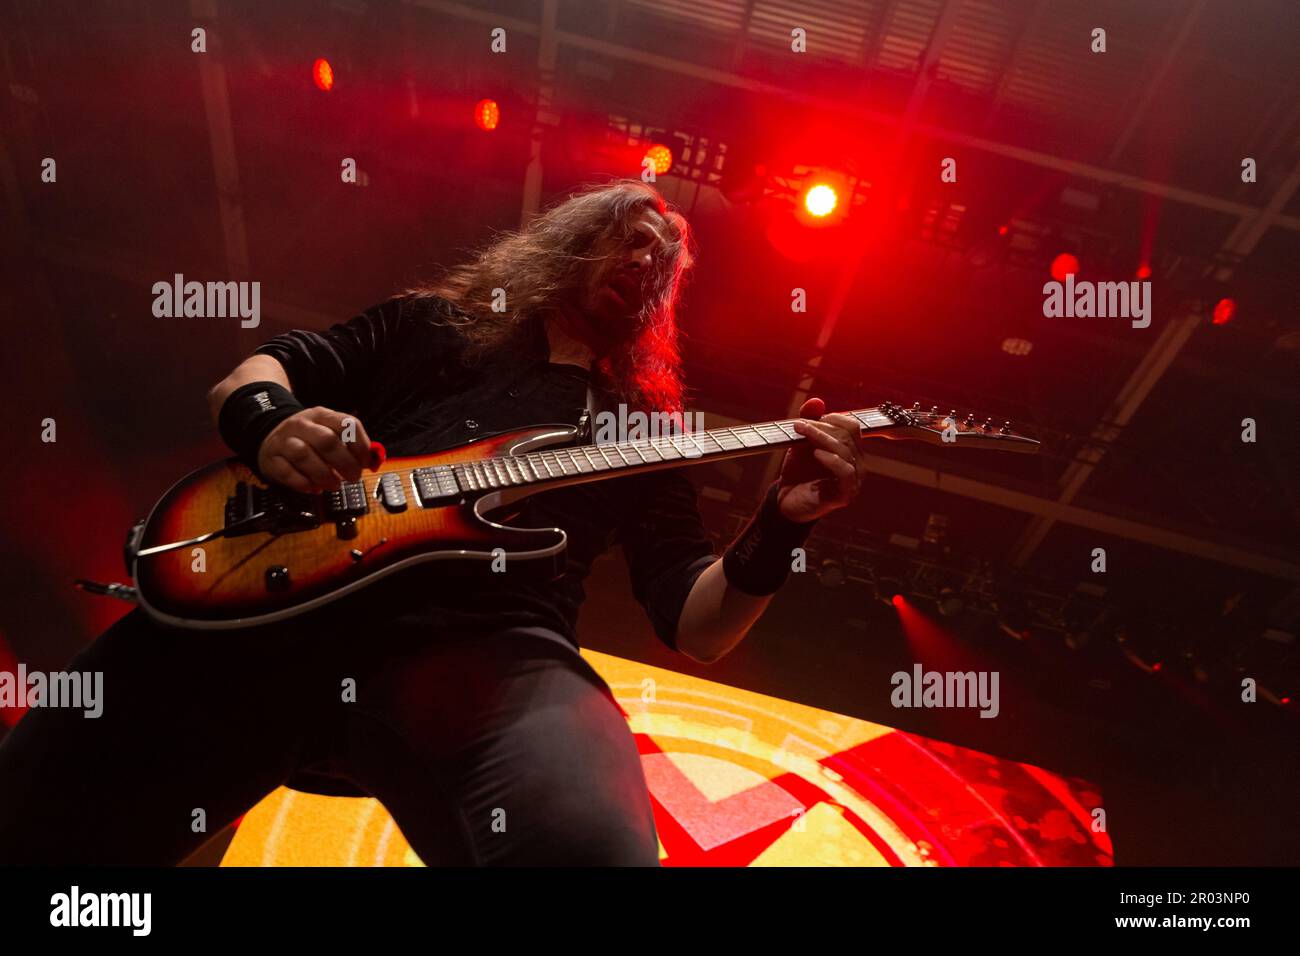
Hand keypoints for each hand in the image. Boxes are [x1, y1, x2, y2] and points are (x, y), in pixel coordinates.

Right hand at [257, 406, 373, 492]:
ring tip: (334, 485)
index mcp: (320, 415)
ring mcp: (284, 441)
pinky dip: (304, 483)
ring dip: (324, 474)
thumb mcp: (329, 431)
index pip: (345, 423)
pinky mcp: (271, 459)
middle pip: (326, 440)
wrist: (271, 436)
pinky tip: (314, 488)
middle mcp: (301, 425)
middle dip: (345, 463)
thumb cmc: (308, 439)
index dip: (360, 445)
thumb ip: (350, 444)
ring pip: (304, 455)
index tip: (366, 462)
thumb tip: (373, 459)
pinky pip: (287, 472)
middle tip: (353, 477)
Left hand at [777, 397, 867, 522]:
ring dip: (821, 438)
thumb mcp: (801, 443)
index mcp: (852, 451)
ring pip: (845, 451)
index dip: (834, 418)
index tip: (812, 417)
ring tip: (803, 433)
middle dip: (821, 427)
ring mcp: (854, 480)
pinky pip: (846, 472)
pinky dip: (831, 460)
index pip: (853, 427)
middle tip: (799, 425)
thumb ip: (810, 422)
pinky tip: (816, 454)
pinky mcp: (846, 494)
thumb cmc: (798, 472)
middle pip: (847, 436)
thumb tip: (816, 400)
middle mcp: (858, 464)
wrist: (786, 501)